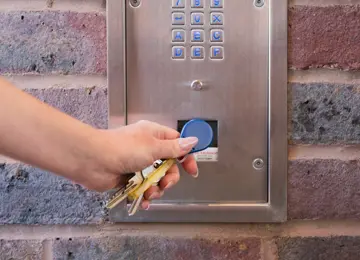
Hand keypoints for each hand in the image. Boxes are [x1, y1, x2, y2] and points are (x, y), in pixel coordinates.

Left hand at [80, 120, 198, 209]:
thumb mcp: (153, 147)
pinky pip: (143, 188)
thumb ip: (174, 148)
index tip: (191, 171)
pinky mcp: (129, 178)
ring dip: (156, 189)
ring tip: (149, 193)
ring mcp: (138, 164)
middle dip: (169, 178)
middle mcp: (148, 148)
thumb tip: (193, 140)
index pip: (177, 144)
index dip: (186, 157)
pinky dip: (145, 195)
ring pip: (157, 179)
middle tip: (164, 184)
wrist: (92, 161)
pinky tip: (143, 201)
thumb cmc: (122, 149)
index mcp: (154, 135)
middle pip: (168, 166)